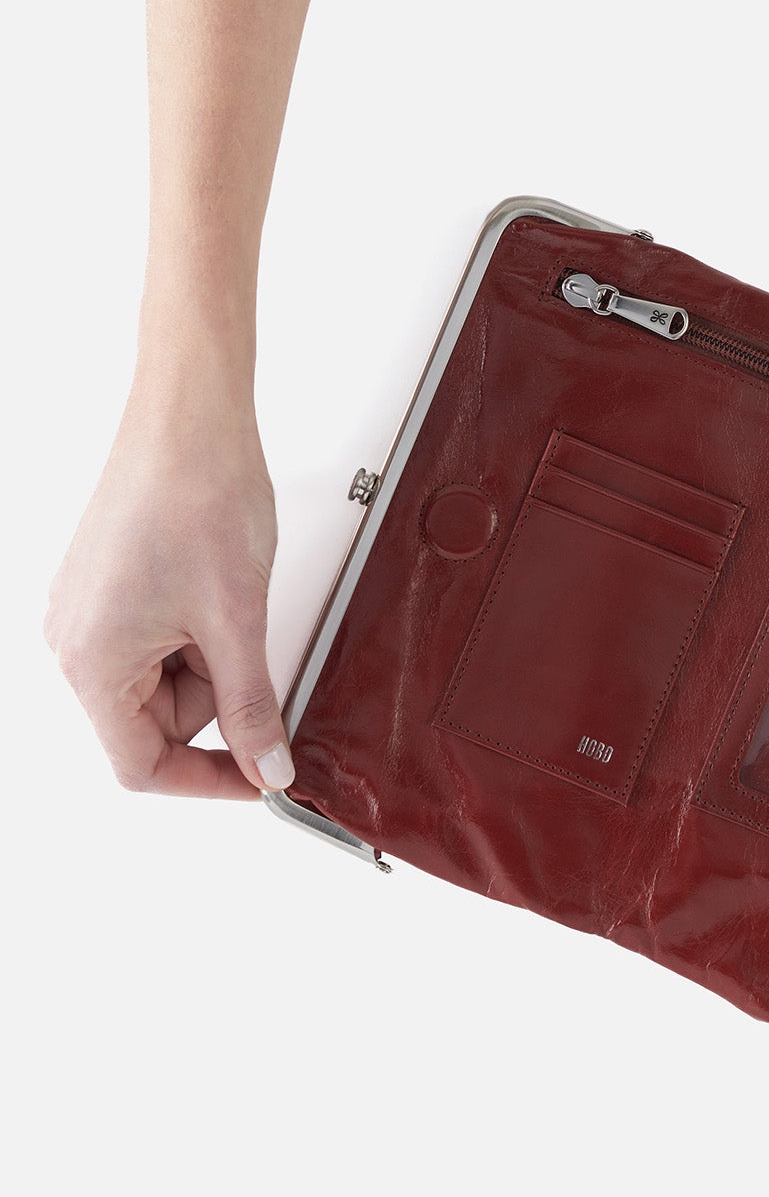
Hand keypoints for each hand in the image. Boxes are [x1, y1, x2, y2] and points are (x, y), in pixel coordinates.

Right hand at [46, 348, 291, 798]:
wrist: (191, 416)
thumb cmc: (200, 497)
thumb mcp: (238, 621)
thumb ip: (252, 707)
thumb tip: (267, 767)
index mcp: (91, 661)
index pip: (141, 765)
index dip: (207, 780)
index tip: (261, 777)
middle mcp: (74, 642)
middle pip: (156, 722)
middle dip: (217, 698)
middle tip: (251, 645)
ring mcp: (88, 613)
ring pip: (164, 682)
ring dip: (212, 662)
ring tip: (231, 601)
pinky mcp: (109, 590)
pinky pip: (158, 643)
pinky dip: (197, 635)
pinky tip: (216, 591)